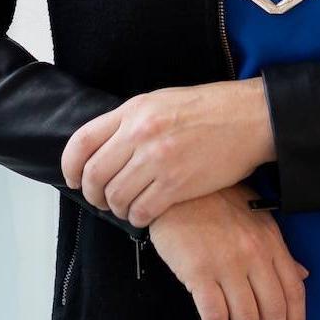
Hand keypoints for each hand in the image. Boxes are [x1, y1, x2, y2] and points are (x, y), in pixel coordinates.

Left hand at [60, 79, 275, 228]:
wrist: (250, 118)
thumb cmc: (208, 109)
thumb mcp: (161, 101)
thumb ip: (130, 122)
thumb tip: (103, 148)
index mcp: (134, 110)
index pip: (82, 142)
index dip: (70, 167)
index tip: (73, 180)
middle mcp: (140, 134)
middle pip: (94, 175)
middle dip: (93, 193)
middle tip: (102, 199)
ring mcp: (157, 160)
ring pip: (115, 197)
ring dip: (117, 208)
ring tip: (127, 206)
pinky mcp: (177, 185)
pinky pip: (141, 211)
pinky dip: (137, 217)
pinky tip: (145, 213)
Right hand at [148, 183, 309, 319]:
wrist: (178, 188)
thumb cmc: (215, 200)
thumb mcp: (255, 218)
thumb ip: (278, 250)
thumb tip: (302, 274)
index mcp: (270, 240)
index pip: (294, 289)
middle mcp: (254, 254)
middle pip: (273, 308)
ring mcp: (227, 263)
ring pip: (246, 317)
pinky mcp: (199, 271)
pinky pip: (214, 315)